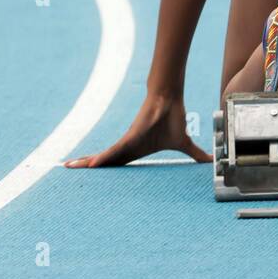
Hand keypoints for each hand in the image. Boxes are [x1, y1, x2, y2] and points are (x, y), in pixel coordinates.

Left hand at [64, 91, 210, 167]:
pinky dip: (103, 158)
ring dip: (86, 163)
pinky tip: (92, 165)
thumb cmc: (173, 119)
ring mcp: (126, 142)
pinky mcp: (130, 137)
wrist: (169, 100)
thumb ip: (194, 154)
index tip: (90, 178)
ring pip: (103, 156)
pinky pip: (114, 151)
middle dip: (85, 166)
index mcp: (136, 151)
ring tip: (68, 167)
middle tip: (67, 170)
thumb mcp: (183, 144)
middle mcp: (127, 148)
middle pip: (104, 161)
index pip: (116, 164)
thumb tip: (210, 161)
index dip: (104, 170)